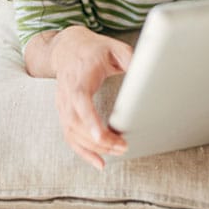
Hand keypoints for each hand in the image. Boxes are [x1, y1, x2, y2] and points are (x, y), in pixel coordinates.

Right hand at [51, 27, 132, 169]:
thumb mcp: (114, 47)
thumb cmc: (93, 49)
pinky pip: (69, 136)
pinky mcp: (63, 113)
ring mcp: (62, 104)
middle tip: (123, 145)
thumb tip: (146, 71)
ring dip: (93, 147)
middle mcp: (67, 92)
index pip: (80, 99)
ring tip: (117, 152)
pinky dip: (83, 152)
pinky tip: (99, 162)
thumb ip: (129, 57)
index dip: (89, 118)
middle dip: (99, 139)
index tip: (101, 134)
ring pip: (72, 133)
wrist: (67, 47)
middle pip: (76, 122)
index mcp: (80, 75)